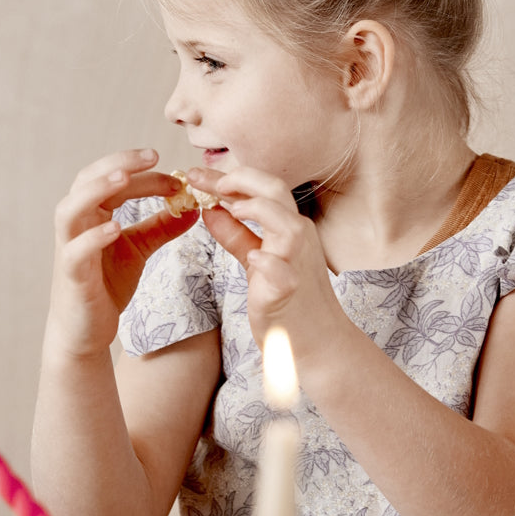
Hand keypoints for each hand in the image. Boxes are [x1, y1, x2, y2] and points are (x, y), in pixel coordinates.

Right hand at [46, 149, 198, 359]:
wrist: (86, 329)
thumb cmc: (106, 285)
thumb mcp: (138, 250)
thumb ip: (161, 227)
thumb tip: (192, 207)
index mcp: (93, 214)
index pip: (115, 180)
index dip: (145, 174)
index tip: (178, 175)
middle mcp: (76, 224)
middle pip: (88, 181)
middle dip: (119, 164)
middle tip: (152, 156)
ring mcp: (69, 248)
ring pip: (72, 209)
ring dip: (96, 191)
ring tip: (123, 179)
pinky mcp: (71, 276)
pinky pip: (76, 251)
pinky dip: (93, 237)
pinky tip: (114, 228)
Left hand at [188, 165, 344, 363]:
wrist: (317, 341)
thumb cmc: (290, 302)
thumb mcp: (259, 261)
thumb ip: (237, 236)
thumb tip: (211, 210)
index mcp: (290, 228)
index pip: (262, 189)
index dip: (229, 178)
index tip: (196, 174)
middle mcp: (299, 239)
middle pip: (276, 191)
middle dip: (240, 179)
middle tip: (207, 182)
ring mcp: (297, 264)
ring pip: (286, 223)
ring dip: (257, 210)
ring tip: (230, 209)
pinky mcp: (289, 290)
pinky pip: (282, 270)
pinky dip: (267, 261)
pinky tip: (253, 259)